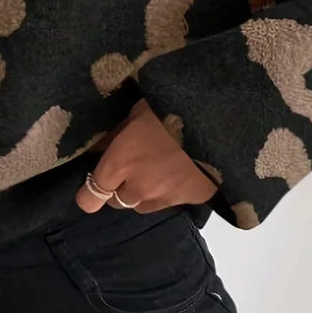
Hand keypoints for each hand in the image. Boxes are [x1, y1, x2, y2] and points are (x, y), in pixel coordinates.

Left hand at [74, 97, 218, 214]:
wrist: (223, 120)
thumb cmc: (172, 105)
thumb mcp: (136, 111)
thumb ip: (113, 134)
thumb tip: (94, 149)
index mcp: (120, 164)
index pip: (90, 198)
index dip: (89, 193)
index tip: (93, 182)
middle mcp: (139, 187)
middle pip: (116, 203)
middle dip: (118, 189)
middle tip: (130, 167)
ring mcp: (166, 198)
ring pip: (142, 207)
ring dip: (142, 194)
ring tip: (156, 170)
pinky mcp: (192, 200)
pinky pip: (171, 204)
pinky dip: (170, 193)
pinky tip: (180, 172)